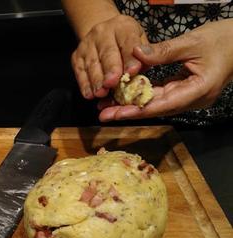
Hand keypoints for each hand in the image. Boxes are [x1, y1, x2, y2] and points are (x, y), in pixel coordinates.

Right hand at [71, 14, 147, 99]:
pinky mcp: (76, 56)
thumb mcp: (142, 43)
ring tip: (101, 92)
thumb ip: (149, 54)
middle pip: (107, 52)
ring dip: (96, 80)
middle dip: (110, 69)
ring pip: (92, 63)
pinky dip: (84, 84)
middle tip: (112, 83)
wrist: (103, 37)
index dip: (130, 58)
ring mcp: (87, 44)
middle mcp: (103, 32)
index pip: (128, 42)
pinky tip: (89, 94)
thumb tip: (147, 63)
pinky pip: (80, 71)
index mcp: (124, 27)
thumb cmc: (127, 45)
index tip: (132, 71)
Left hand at [99, 19, 232, 121]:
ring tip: (107, 106)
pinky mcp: (184, 89)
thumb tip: (135, 53)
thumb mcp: (192, 42)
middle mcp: (193, 99)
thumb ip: (163, 51)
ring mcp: (189, 96)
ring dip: (132, 104)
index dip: (137, 110)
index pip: (162, 105)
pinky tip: (124, 94)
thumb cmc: (224, 39)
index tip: (116, 113)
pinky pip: (160, 94)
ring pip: (156, 103)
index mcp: (199, 90)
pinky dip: (143, 95)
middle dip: (128, 111)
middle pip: (155, 108)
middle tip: (103, 113)